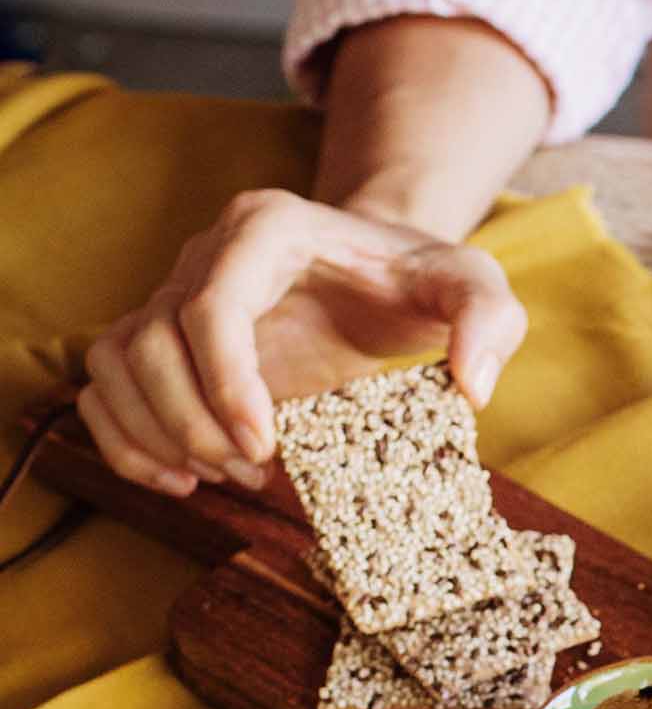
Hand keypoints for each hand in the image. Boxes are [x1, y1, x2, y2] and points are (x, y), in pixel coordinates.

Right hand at [78, 191, 526, 495]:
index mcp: (267, 229)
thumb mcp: (475, 285)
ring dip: (156, 432)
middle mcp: (206, 254)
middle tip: (256, 470)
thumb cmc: (421, 278)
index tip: (268, 446)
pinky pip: (107, 382)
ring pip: (116, 361)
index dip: (225, 383)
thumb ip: (489, 318)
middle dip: (193, 421)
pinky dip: (124, 436)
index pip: (211, 305)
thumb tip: (473, 384)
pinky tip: (180, 479)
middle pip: (150, 339)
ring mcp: (177, 294)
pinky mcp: (167, 337)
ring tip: (227, 475)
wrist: (384, 270)